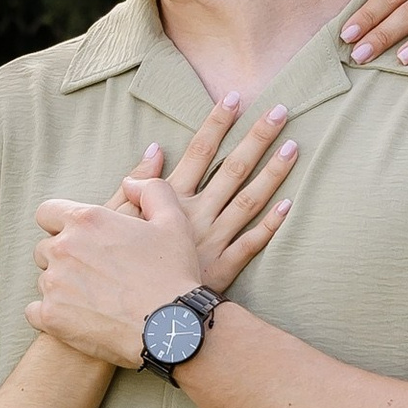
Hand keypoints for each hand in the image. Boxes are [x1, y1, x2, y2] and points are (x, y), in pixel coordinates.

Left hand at [27, 167, 214, 370]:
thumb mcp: (173, 220)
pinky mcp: (50, 317)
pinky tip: (75, 317)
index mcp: (86, 221)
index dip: (60, 223)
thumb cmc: (173, 273)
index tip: (77, 237)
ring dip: (61, 286)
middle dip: (63, 257)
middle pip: (45, 248)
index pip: (47, 212)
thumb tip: (129, 182)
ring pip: (44, 280)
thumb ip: (150, 190)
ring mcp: (53, 284)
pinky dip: (50, 314)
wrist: (170, 328)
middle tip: (93, 272)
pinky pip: (34, 311)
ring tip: (93, 297)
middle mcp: (63, 248)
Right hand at [125, 92, 296, 297]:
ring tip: (293, 147)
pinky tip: (289, 205)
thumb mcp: (114, 219)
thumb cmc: (119, 264)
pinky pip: (251, 244)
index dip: (217, 124)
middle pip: (232, 169)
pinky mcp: (223, 269)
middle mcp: (196, 216)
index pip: (199, 152)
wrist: (132, 310)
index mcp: (170, 200)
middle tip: (281, 111)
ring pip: (249, 202)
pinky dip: (270, 225)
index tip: (234, 97)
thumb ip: (136, 184)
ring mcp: (213, 241)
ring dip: (272, 174)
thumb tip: (156, 148)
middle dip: (257, 138)